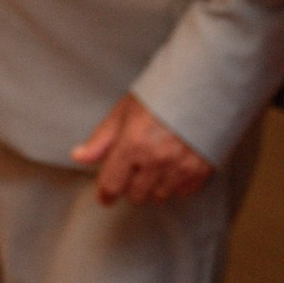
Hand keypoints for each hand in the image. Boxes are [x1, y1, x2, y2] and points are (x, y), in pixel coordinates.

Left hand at [71, 93, 213, 205]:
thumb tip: (79, 157)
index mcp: (133, 144)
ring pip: (159, 196)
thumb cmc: (163, 92)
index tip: (106, 196)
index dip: (106, 193)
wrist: (205, 86)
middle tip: (133, 171)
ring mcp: (181, 167)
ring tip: (154, 166)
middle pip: (135, 195)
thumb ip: (102, 139)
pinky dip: (175, 184)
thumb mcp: (125, 110)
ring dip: (153, 187)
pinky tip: (173, 167)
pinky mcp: (201, 171)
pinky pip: (182, 192)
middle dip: (130, 186)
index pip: (112, 185)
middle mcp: (156, 160)